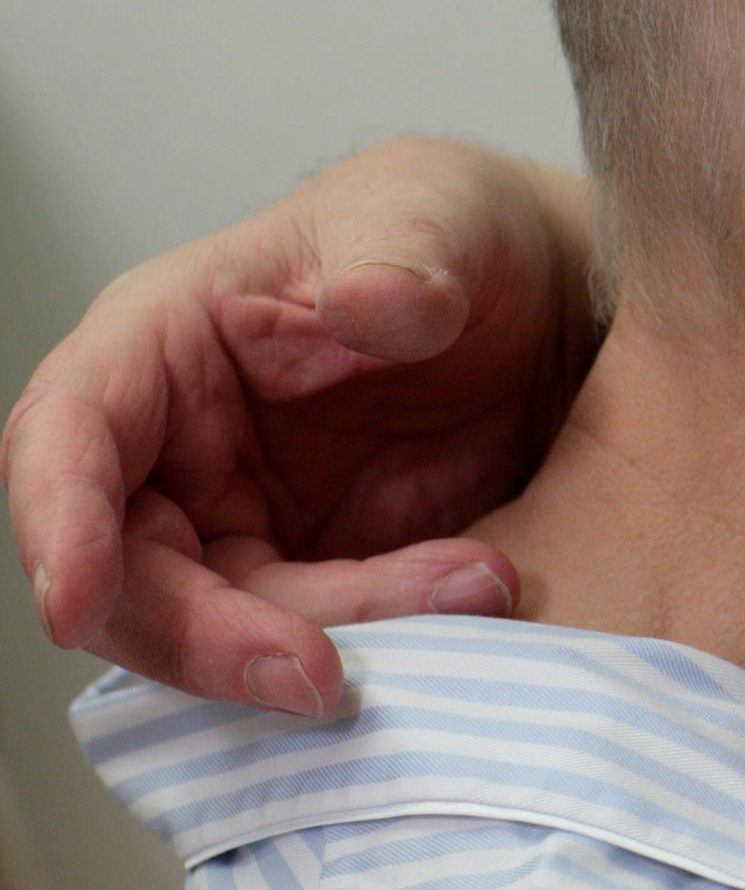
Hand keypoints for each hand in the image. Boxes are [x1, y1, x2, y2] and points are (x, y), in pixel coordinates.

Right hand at [6, 139, 596, 713]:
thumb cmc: (448, 231)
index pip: (68, 433)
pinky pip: (320, 632)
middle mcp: (172, 446)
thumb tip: (375, 303)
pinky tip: (478, 599)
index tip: (76, 604)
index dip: (59, 520)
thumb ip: (403, 255)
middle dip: (207, 635)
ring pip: (227, 623)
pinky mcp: (312, 571)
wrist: (541, 299)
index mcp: (159, 343)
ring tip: (476, 589)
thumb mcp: (436, 213)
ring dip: (332, 636)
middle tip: (317, 676)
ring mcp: (237, 520)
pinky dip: (389, 636)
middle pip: (128, 571)